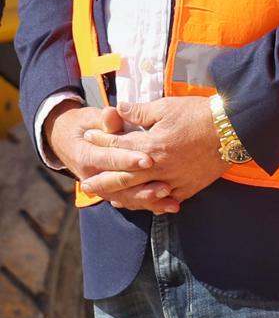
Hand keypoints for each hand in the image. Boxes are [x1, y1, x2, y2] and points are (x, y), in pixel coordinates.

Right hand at [44, 102, 177, 213]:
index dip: (128, 160)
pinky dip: (149, 204)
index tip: (148, 160)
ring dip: (148, 199)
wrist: (70, 142)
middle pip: (119, 185)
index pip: (109, 160)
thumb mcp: (91, 119)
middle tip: (165, 185)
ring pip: (126, 198)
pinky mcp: (113, 192)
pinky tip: (169, 204)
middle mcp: (92, 177)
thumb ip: (105, 120)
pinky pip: (131, 201)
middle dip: (142, 186)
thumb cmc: (86, 127)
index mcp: (86, 157)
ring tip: (169, 197)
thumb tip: (112, 113)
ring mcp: (102, 188)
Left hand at [80, 98, 228, 202]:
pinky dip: (153, 203)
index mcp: (151, 144)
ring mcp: (173, 179)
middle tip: (86, 183)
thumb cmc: (201, 114)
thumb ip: (141, 110)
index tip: (88, 138)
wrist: (235, 127)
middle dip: (102, 180)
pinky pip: (166, 199)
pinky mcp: (189, 186)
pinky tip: (146, 204)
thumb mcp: (168, 106)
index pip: (118, 144)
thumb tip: (119, 108)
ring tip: (110, 198)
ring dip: (123, 196)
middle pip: (123, 177)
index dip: (101, 140)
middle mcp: (158, 166)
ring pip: (141, 192)